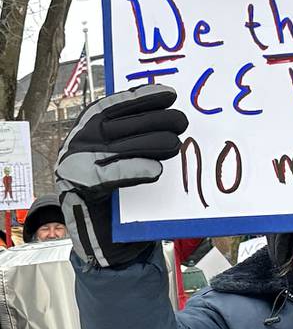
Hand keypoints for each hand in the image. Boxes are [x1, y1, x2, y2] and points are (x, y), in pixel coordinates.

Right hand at [55, 84, 186, 266]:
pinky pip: (109, 176)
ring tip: (175, 143)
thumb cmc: (117, 189)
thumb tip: (171, 113)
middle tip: (182, 121)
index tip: (170, 94)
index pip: (114, 105)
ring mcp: (74, 166)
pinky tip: (154, 169)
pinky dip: (133, 169)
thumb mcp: (124, 153)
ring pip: (117, 147)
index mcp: (87, 128)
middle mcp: (78, 143)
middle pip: (119, 125)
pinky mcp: (80, 191)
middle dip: (155, 119)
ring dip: (150, 143)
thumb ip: (137, 133)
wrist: (102, 235)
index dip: (142, 98)